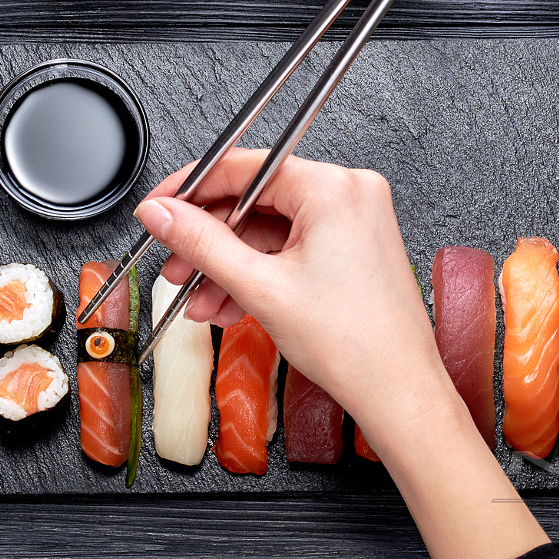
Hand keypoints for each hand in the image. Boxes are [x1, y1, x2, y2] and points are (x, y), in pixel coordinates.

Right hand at [134, 148, 548, 558]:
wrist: (398, 391)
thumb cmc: (354, 344)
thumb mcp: (259, 287)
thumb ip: (201, 242)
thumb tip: (161, 213)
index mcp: (333, 188)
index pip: (244, 167)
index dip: (191, 189)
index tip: (161, 206)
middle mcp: (350, 194)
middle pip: (255, 202)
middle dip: (209, 242)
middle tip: (176, 264)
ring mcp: (355, 221)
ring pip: (270, 232)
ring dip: (229, 266)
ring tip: (200, 298)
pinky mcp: (354, 248)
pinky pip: (292, 249)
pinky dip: (259, 275)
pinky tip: (229, 303)